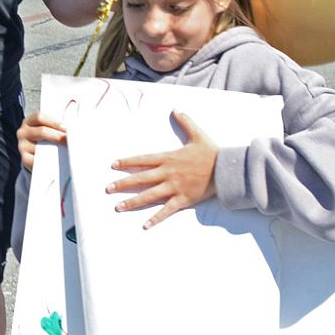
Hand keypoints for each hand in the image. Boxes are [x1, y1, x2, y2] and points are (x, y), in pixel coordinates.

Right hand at [17, 111, 66, 171]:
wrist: (36, 155)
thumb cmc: (45, 138)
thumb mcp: (47, 128)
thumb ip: (56, 126)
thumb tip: (70, 129)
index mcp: (29, 121)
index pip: (39, 117)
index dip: (54, 122)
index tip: (66, 128)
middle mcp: (23, 132)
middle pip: (42, 131)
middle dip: (58, 136)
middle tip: (69, 140)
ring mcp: (22, 146)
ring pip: (40, 147)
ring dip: (55, 150)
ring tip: (67, 151)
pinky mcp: (25, 159)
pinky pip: (38, 160)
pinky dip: (48, 161)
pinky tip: (57, 161)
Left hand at [106, 110, 217, 228]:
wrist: (226, 169)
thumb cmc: (212, 152)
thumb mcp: (198, 134)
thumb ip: (185, 122)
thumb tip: (175, 109)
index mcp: (168, 158)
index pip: (142, 160)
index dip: (127, 162)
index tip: (113, 165)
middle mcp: (168, 173)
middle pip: (140, 178)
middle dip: (122, 184)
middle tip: (107, 189)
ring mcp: (174, 187)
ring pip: (149, 195)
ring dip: (132, 202)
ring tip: (118, 207)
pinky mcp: (183, 199)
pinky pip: (166, 210)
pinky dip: (155, 218)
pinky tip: (144, 226)